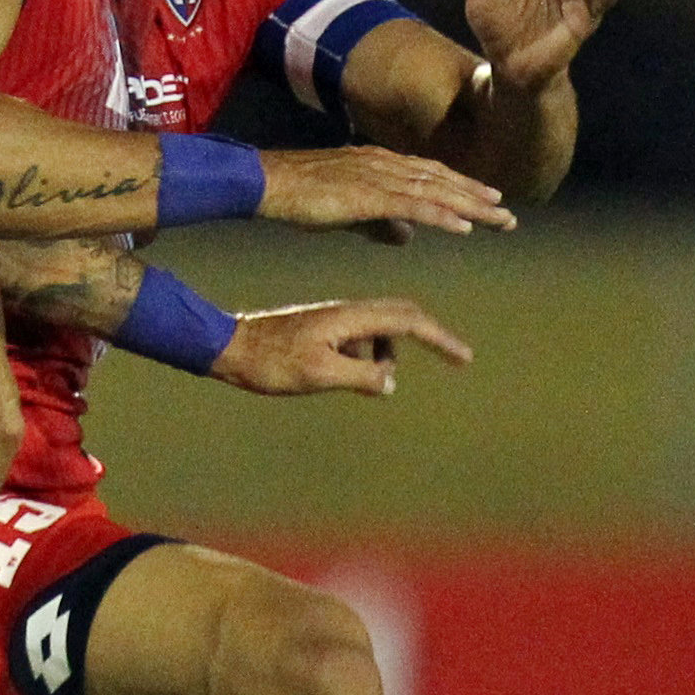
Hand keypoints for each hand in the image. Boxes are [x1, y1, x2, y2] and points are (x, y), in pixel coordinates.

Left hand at [210, 298, 473, 396]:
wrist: (230, 347)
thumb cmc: (271, 363)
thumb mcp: (319, 375)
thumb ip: (360, 377)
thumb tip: (392, 381)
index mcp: (350, 318)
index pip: (408, 322)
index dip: (440, 339)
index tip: (464, 357)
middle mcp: (347, 312)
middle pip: (403, 317)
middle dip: (430, 337)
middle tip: (456, 359)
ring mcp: (336, 319)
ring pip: (381, 332)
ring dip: (388, 356)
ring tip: (368, 383)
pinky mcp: (325, 329)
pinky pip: (361, 340)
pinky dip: (367, 358)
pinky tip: (343, 375)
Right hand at [258, 145, 514, 233]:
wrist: (271, 182)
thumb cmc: (302, 196)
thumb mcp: (349, 213)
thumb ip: (380, 224)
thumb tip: (408, 237)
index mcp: (381, 165)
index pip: (430, 176)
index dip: (461, 188)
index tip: (488, 201)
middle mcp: (387, 165)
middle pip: (442, 181)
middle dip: (476, 197)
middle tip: (507, 213)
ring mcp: (380, 177)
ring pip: (436, 192)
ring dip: (470, 206)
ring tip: (499, 219)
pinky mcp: (370, 194)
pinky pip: (414, 206)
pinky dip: (443, 215)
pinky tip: (465, 226)